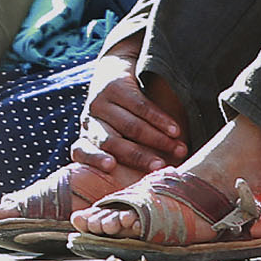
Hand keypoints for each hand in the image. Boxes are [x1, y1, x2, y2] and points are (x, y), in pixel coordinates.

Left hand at [69, 38, 186, 173]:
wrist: (115, 73)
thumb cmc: (120, 119)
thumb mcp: (115, 137)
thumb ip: (124, 159)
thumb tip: (152, 187)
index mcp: (86, 138)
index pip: (81, 151)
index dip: (94, 159)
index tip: (111, 166)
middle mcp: (89, 121)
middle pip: (112, 141)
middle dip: (138, 156)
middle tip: (160, 166)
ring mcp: (100, 102)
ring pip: (130, 125)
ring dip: (157, 139)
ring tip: (179, 148)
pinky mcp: (115, 86)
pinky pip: (140, 107)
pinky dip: (160, 120)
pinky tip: (175, 129)